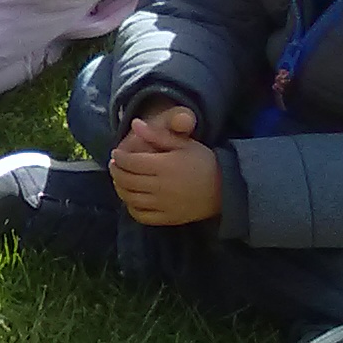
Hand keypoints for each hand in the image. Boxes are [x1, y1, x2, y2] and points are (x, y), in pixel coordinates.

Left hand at [109, 107, 221, 225]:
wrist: (226, 188)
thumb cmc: (203, 162)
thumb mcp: (184, 143)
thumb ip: (158, 134)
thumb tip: (134, 124)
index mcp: (165, 166)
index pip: (131, 162)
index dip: (119, 157)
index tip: (117, 154)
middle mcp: (162, 187)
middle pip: (127, 180)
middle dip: (116, 171)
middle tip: (115, 165)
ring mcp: (165, 205)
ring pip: (131, 198)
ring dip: (120, 188)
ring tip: (120, 179)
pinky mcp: (169, 218)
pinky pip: (142, 216)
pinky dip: (131, 207)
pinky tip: (132, 198)